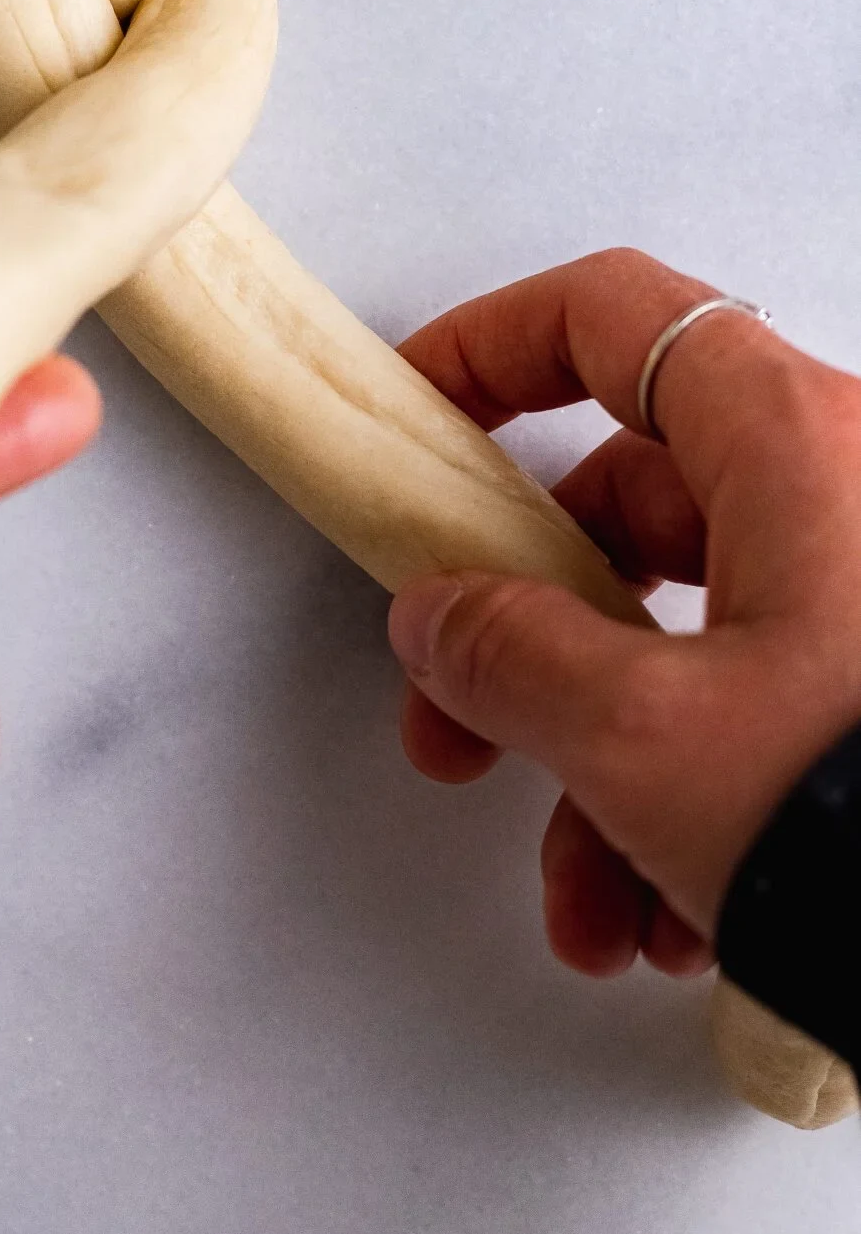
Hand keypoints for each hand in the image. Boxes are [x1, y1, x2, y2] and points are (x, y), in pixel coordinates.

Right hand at [389, 250, 860, 977]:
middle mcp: (849, 492)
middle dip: (524, 646)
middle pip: (632, 508)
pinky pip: (770, 707)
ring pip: (694, 638)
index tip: (416, 419)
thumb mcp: (640, 736)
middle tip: (456, 723)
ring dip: (604, 775)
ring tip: (590, 902)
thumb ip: (507, 659)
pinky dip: (698, 805)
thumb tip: (443, 621)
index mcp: (795, 442)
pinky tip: (673, 917)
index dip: (489, 349)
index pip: (610, 316)